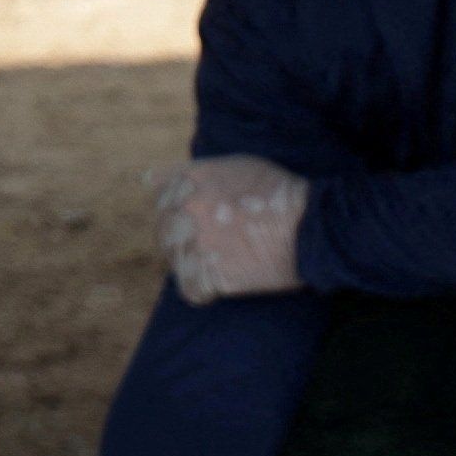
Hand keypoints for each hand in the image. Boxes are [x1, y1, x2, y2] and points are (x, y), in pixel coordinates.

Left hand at [150, 155, 310, 303]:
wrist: (310, 226)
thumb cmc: (278, 193)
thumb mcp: (233, 165)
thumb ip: (189, 172)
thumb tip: (145, 180)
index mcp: (191, 179)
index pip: (160, 197)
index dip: (179, 209)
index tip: (203, 217)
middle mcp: (187, 209)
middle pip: (164, 231)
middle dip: (183, 239)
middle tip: (216, 244)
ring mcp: (198, 243)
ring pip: (175, 261)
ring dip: (194, 264)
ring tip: (223, 261)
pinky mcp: (212, 275)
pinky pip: (190, 290)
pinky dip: (203, 290)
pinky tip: (222, 282)